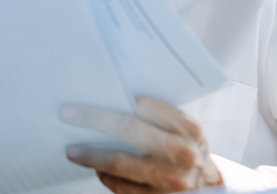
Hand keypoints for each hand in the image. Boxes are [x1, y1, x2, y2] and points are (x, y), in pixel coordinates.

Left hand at [60, 97, 222, 192]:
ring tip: (72, 150)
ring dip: (91, 155)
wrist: (207, 189)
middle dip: (94, 119)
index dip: (119, 99)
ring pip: (119, 162)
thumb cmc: (187, 150)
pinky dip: (104, 175)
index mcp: (189, 129)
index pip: (147, 106)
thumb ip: (158, 117)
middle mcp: (182, 154)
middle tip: (68, 114)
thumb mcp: (184, 130)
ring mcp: (170, 181)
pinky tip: (96, 168)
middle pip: (128, 129)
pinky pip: (121, 186)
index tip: (96, 93)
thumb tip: (111, 100)